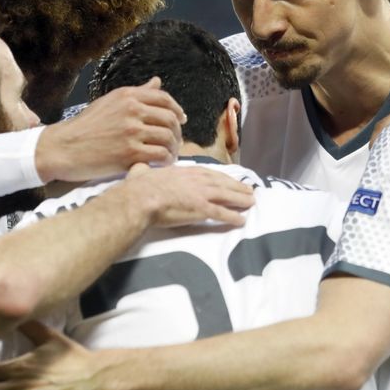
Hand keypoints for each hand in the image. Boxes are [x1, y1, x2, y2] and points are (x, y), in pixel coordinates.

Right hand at [35, 77, 185, 181]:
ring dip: (173, 148)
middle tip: (175, 142)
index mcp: (127, 95)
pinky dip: (166, 160)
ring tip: (169, 155)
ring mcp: (131, 131)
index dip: (177, 110)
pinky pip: (160, 155)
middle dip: (177, 132)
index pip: (164, 99)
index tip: (182, 120)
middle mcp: (131, 110)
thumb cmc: (85, 127)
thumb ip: (136, 93)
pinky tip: (162, 164)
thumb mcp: (109, 102)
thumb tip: (157, 81)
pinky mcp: (130, 152)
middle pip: (170, 119)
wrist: (63, 148)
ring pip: (168, 137)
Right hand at [126, 163, 253, 226]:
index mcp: (185, 171)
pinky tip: (241, 220)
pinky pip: (222, 214)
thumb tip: (138, 168)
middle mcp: (197, 180)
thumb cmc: (139, 187)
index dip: (223, 177)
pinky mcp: (202, 209)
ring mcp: (201, 194)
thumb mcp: (142, 172)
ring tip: (251, 203)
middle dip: (237, 187)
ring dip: (241, 199)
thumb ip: (143, 170)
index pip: (210, 173)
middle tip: (249, 191)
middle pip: (223, 183)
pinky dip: (233, 216)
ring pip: (227, 196)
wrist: (142, 198)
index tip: (231, 180)